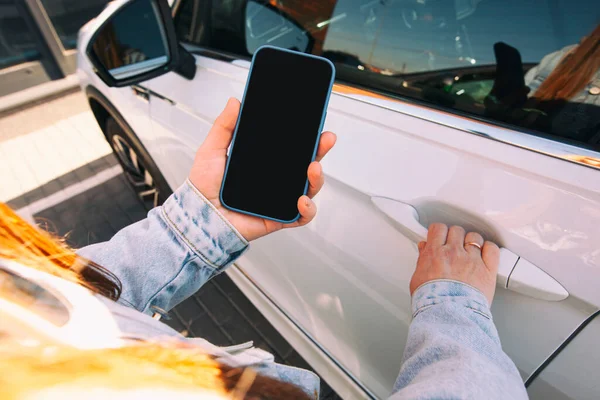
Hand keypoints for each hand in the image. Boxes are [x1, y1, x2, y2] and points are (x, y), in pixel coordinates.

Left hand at [189, 98, 335, 241]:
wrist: (198, 216)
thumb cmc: (203, 187)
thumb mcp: (212, 150)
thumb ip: (224, 126)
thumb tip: (235, 102)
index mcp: (263, 163)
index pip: (291, 148)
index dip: (306, 137)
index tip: (314, 124)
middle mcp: (275, 180)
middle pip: (306, 164)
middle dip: (320, 151)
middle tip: (325, 139)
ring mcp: (278, 199)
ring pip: (309, 188)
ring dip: (317, 178)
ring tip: (313, 169)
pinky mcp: (278, 218)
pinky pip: (301, 216)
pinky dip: (308, 209)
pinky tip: (302, 200)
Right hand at [409, 223, 499, 304]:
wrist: (448, 314)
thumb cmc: (431, 301)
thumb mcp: (418, 278)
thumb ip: (422, 260)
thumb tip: (424, 249)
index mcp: (435, 253)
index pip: (438, 229)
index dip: (440, 232)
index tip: (441, 237)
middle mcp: (453, 252)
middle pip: (456, 230)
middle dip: (455, 237)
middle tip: (454, 246)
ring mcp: (472, 259)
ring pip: (474, 237)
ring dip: (472, 242)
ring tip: (470, 252)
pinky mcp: (487, 270)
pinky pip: (492, 249)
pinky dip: (489, 249)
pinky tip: (485, 254)